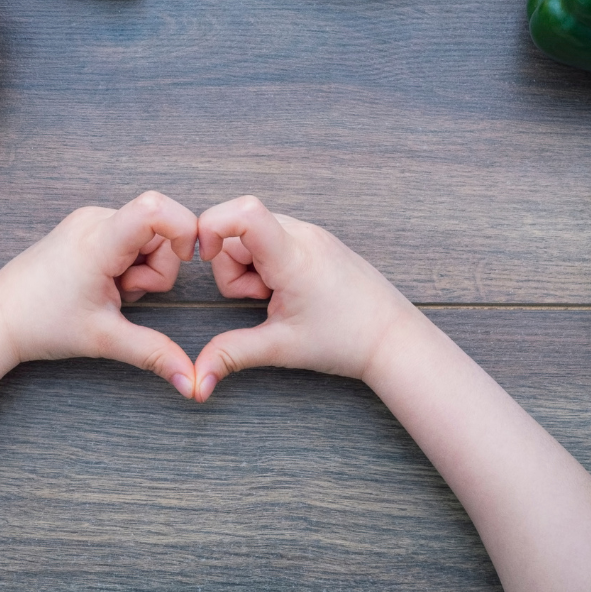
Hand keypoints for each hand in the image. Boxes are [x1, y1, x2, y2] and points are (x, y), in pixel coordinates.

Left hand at [0, 191, 197, 396]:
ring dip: (142, 267)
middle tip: (125, 294)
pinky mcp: (87, 225)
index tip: (186, 259)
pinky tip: (104, 281)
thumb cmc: (43, 324)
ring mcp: (90, 220)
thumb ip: (154, 354)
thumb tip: (192, 383)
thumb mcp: (105, 339)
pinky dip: (129, 261)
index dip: (183, 228)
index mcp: (99, 241)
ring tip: (111, 290)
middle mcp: (95, 219)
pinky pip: (129, 235)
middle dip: (158, 267)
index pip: (155, 208)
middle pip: (160, 229)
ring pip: (147, 234)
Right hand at [193, 196, 413, 400]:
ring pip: (253, 232)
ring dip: (249, 264)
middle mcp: (302, 233)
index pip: (244, 212)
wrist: (392, 337)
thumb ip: (231, 354)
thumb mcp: (281, 348)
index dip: (212, 225)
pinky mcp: (316, 239)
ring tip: (275, 295)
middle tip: (259, 297)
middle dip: (231, 263)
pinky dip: (266, 261)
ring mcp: (311, 233)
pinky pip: (273, 237)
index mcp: (293, 256)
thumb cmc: (345, 340)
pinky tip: (286, 288)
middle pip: (238, 227)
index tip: (205, 257)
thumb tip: (197, 379)